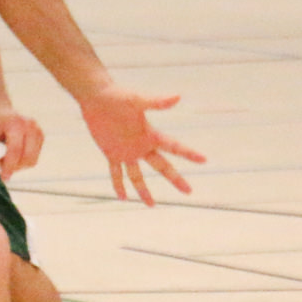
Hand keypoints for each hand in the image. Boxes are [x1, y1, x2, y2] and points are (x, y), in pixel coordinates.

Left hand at [0, 107, 43, 177]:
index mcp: (15, 123)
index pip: (16, 150)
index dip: (9, 166)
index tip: (3, 177)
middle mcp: (30, 125)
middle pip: (27, 157)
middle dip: (14, 166)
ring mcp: (37, 130)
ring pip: (32, 160)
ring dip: (18, 166)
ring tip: (4, 158)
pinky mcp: (40, 137)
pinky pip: (34, 159)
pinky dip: (23, 162)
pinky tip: (12, 155)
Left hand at [79, 85, 205, 206]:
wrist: (97, 96)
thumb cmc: (118, 95)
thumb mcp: (137, 100)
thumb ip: (157, 101)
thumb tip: (178, 96)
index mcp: (150, 134)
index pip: (174, 147)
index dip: (189, 154)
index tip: (204, 160)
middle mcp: (142, 145)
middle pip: (162, 166)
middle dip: (175, 179)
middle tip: (188, 191)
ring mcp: (127, 151)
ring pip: (138, 176)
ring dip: (144, 190)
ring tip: (152, 205)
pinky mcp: (112, 153)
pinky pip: (117, 173)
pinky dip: (119, 185)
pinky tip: (123, 197)